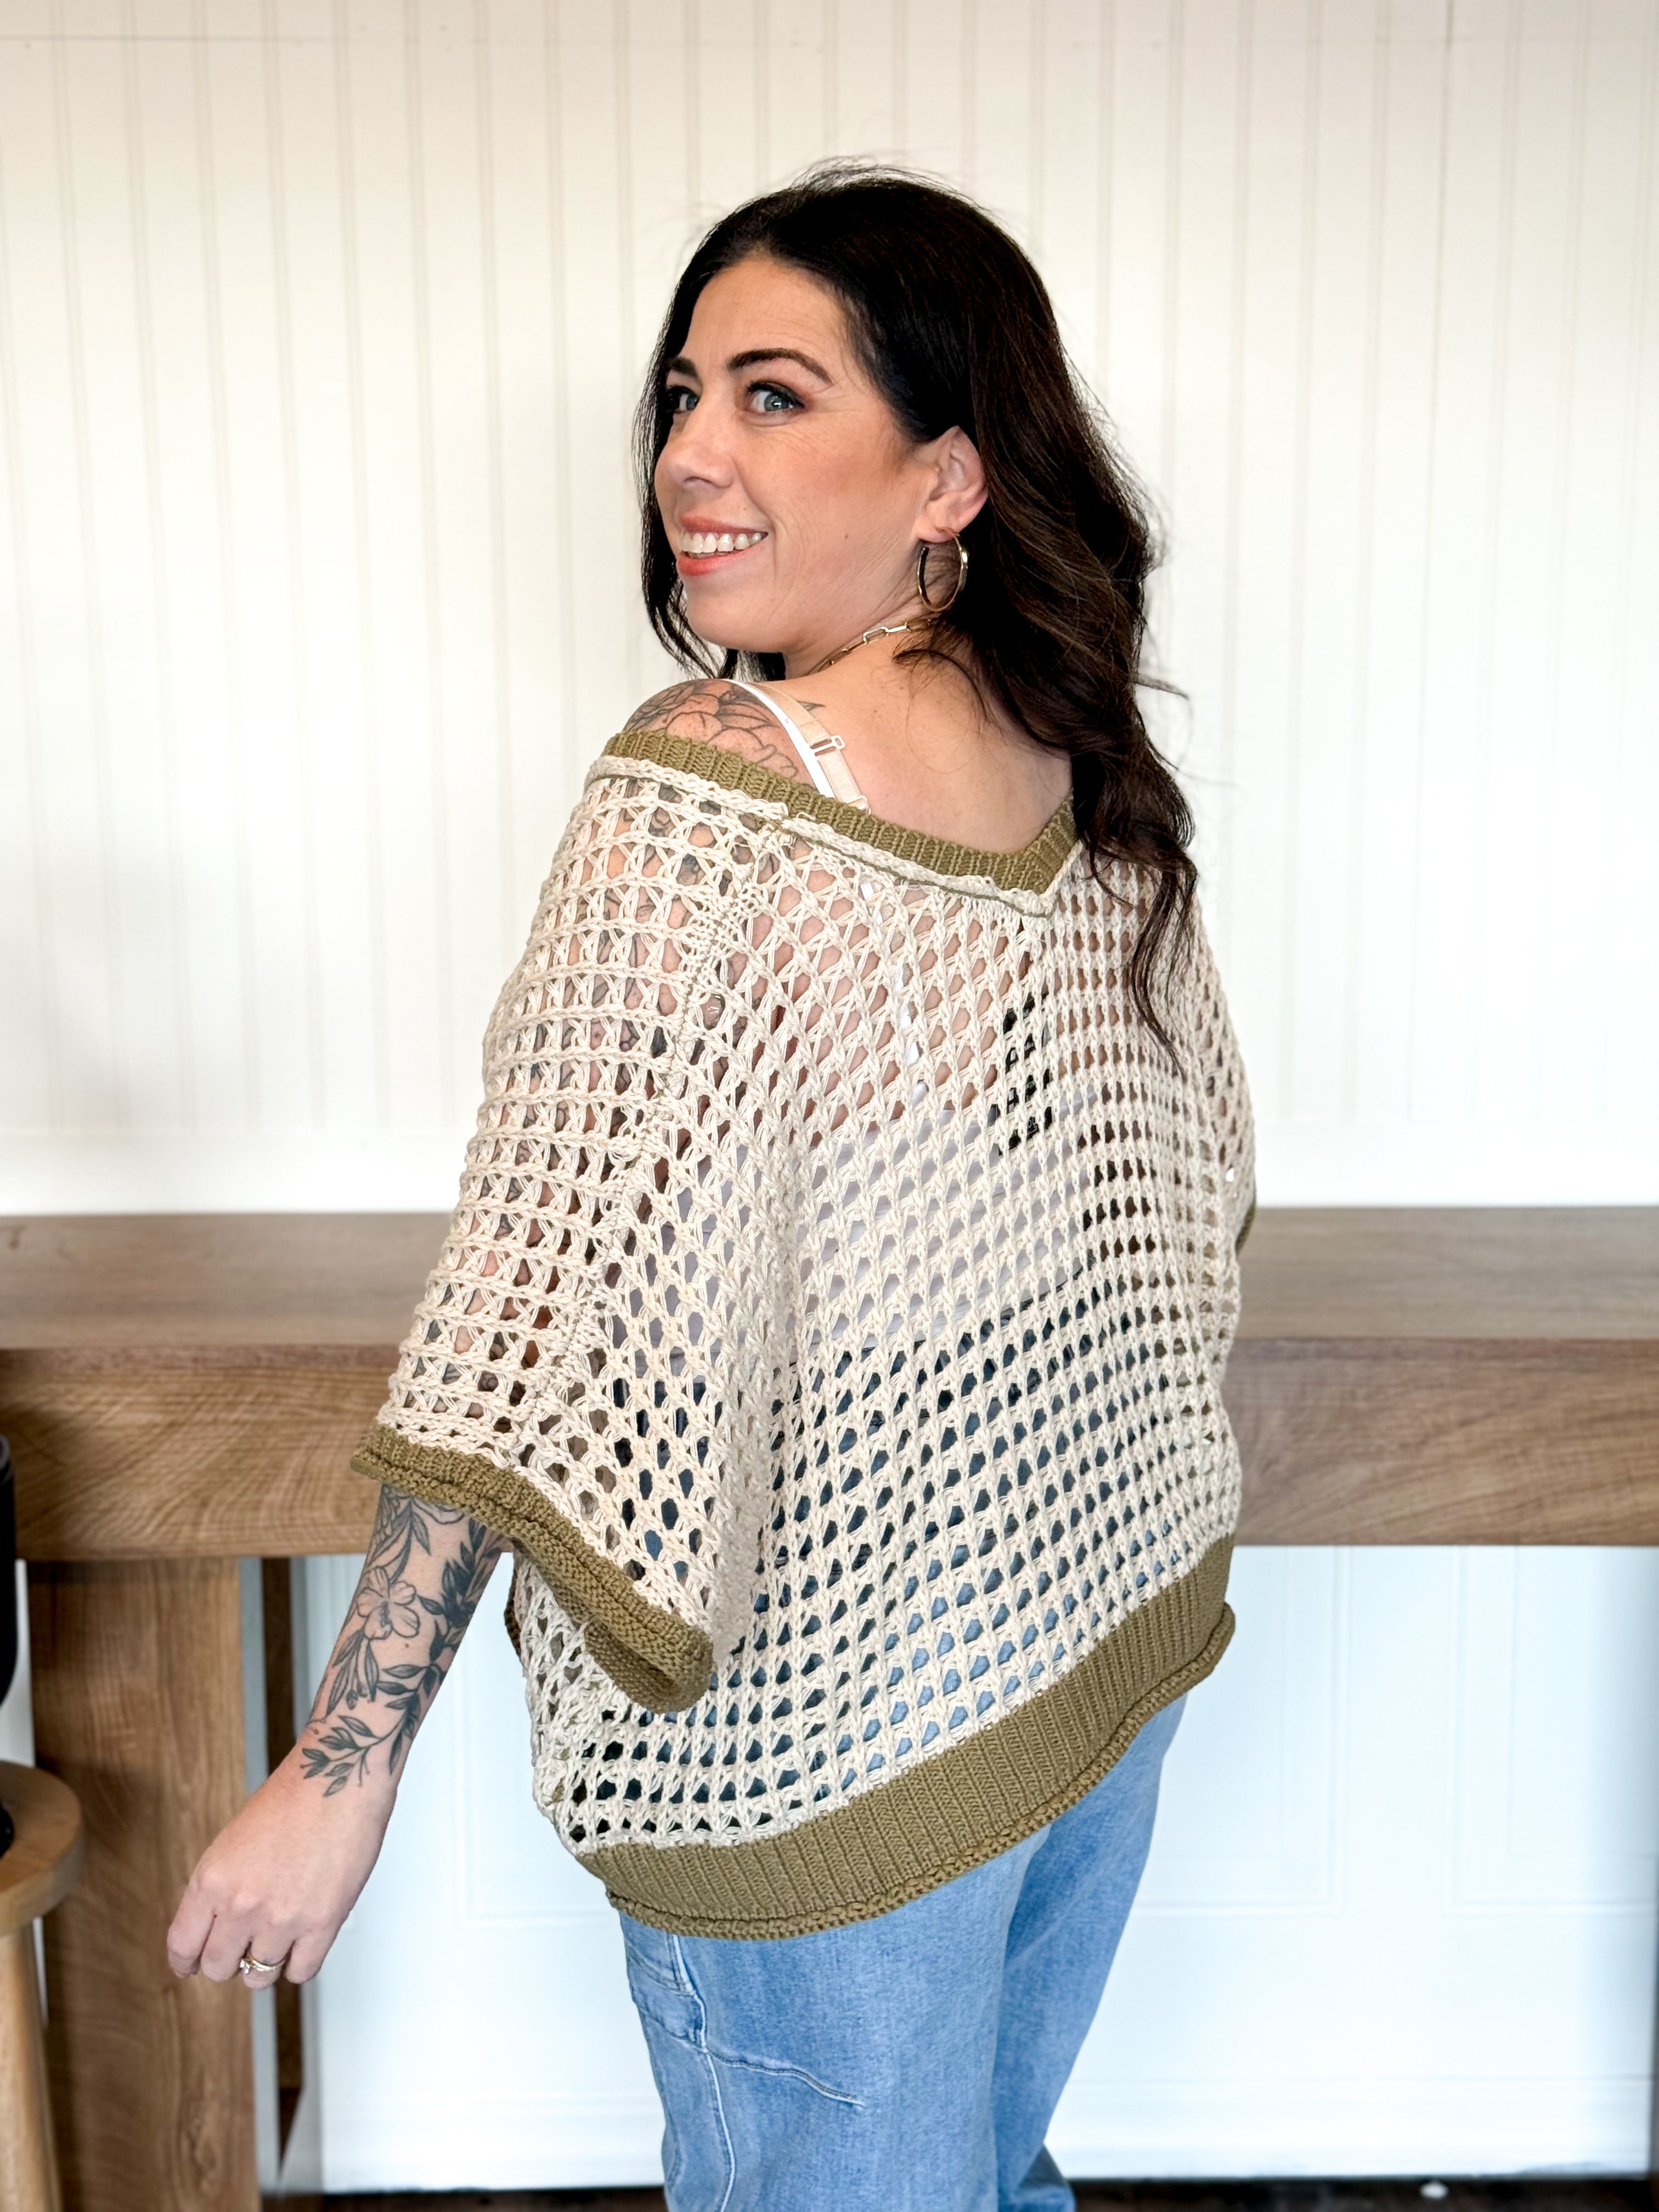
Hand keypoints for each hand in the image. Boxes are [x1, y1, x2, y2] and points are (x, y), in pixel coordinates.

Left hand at [166, 1743, 395, 1985]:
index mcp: (212, 1880)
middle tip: (244, 1946)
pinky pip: (300, 1971)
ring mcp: (282, 1917)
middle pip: (219, 1968)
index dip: (188, 1961)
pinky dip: (299, 1961)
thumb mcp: (233, 1841)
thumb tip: (219, 1926)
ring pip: (260, 1976)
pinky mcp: (322, 1922)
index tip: (193, 1965)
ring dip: (266, 1962)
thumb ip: (222, 1887)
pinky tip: (303, 1941)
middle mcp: (241, 1904)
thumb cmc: (293, 1798)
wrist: (339, 1777)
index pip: (183, 1947)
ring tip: (278, 1940)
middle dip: (230, 1960)